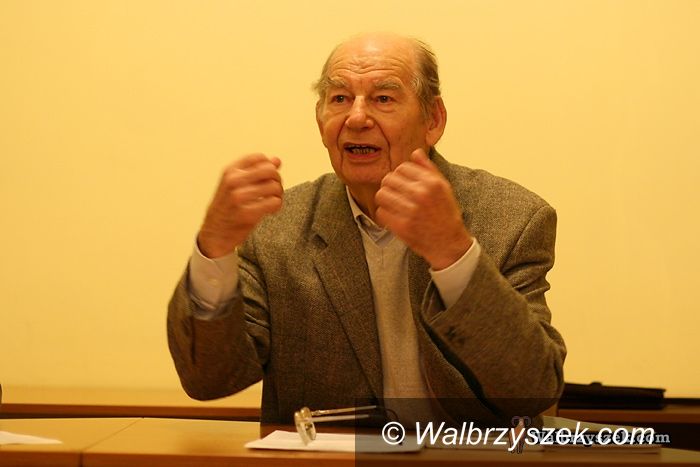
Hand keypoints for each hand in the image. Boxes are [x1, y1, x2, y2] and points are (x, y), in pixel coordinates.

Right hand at [198, 154, 282, 257]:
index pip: (259, 158)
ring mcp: (239, 197)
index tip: (268, 177)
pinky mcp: (247, 213)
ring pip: (274, 187)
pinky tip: (270, 210)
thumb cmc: (226, 209)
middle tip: (274, 190)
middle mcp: (233, 181)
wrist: (214, 234)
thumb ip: (255, 172)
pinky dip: (277, 206)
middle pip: (270, 170)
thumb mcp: (234, 185)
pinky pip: (274, 203)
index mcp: (230, 172)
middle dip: (277, 180)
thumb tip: (276, 160)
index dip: (270, 166)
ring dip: (279, 194)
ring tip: (273, 201)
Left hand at [375, 149, 472, 269]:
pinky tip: (393, 215)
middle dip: (389, 185)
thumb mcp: (444, 188)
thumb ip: (429, 169)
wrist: (449, 243)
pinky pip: (381, 212)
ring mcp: (411, 211)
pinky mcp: (402, 227)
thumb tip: (415, 152)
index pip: (402, 168)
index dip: (399, 174)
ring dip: (384, 198)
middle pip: (389, 179)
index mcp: (432, 183)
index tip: (402, 182)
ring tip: (392, 203)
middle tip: (394, 193)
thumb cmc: (446, 214)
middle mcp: (421, 195)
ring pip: (382, 195)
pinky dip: (384, 214)